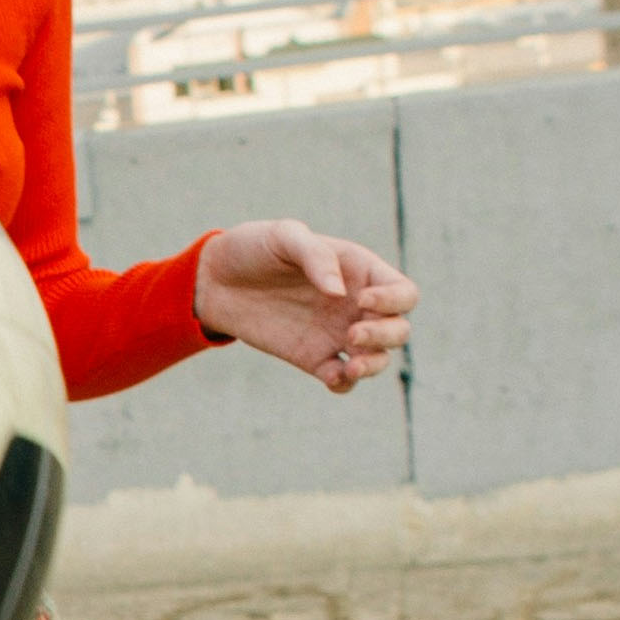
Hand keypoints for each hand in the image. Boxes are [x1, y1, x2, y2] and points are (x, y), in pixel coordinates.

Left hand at [193, 217, 416, 391]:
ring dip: (373, 365)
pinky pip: (342, 379)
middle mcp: (356, 305)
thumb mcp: (284, 236)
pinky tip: (332, 377)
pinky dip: (345, 383)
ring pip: (378, 359)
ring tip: (351, 367)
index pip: (403, 292)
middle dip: (385, 336)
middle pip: (399, 330)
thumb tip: (341, 293)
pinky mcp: (314, 358)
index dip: (393, 300)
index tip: (361, 300)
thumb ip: (315, 256)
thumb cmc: (254, 248)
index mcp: (359, 271)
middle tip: (351, 335)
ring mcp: (337, 334)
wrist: (216, 280)